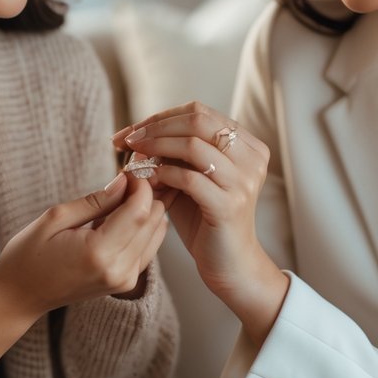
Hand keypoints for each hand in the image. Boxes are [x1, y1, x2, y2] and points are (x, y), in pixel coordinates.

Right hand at [0, 173, 168, 324]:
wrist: (19, 297)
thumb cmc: (27, 256)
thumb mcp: (56, 218)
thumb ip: (96, 200)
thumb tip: (125, 180)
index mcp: (98, 253)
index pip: (139, 210)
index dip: (140, 184)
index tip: (129, 168)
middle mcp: (118, 270)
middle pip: (153, 220)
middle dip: (147, 192)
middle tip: (129, 176)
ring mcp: (125, 280)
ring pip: (157, 232)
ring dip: (147, 208)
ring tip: (125, 192)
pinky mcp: (126, 282)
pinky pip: (148, 246)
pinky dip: (143, 226)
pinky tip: (124, 212)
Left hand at [113, 102, 285, 332]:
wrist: (230, 265)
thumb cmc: (205, 219)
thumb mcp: (190, 178)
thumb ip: (172, 155)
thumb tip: (135, 135)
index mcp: (247, 144)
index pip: (199, 112)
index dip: (160, 118)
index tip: (129, 131)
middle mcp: (252, 157)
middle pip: (198, 120)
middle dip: (155, 127)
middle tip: (126, 140)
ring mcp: (244, 181)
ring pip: (193, 145)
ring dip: (155, 147)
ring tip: (133, 158)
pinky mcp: (230, 205)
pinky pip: (189, 177)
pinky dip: (163, 173)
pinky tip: (147, 179)